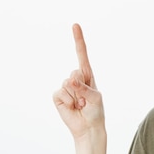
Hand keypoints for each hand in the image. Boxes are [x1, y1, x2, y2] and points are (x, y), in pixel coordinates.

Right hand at [52, 24, 104, 139]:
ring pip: (67, 84)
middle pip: (75, 73)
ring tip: (80, 104)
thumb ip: (84, 88)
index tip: (75, 25)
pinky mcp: (57, 96)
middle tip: (85, 100)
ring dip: (75, 97)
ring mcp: (65, 87)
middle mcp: (75, 79)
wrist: (88, 127)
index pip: (82, 55)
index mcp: (87, 76)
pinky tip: (72, 107)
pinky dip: (67, 102)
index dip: (78, 40)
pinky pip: (60, 93)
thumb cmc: (95, 111)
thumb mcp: (95, 98)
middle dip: (81, 88)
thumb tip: (70, 80)